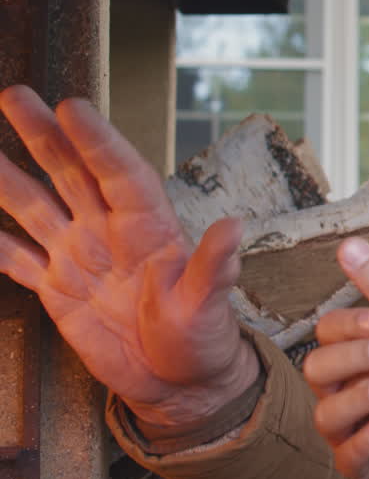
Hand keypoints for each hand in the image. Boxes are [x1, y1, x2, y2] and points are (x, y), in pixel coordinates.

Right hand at [0, 86, 258, 426]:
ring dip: (9, 178)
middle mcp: (110, 234)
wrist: (180, 383)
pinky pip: (18, 260)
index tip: (73, 108)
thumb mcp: (209, 306)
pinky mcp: (57, 290)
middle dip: (45, 134)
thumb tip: (235, 228)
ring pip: (37, 207)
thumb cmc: (203, 339)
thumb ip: (215, 267)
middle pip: (72, 173)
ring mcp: (80, 258)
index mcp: (150, 229)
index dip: (97, 141)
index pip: (121, 174)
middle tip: (17, 95)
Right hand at [305, 303, 368, 478]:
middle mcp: (346, 386)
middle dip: (353, 357)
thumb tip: (348, 244)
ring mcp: (353, 425)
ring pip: (328, 416)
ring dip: (359, 398)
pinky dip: (365, 443)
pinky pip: (348, 459)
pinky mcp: (367, 461)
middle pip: (320, 370)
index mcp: (356, 350)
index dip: (349, 324)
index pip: (330, 330)